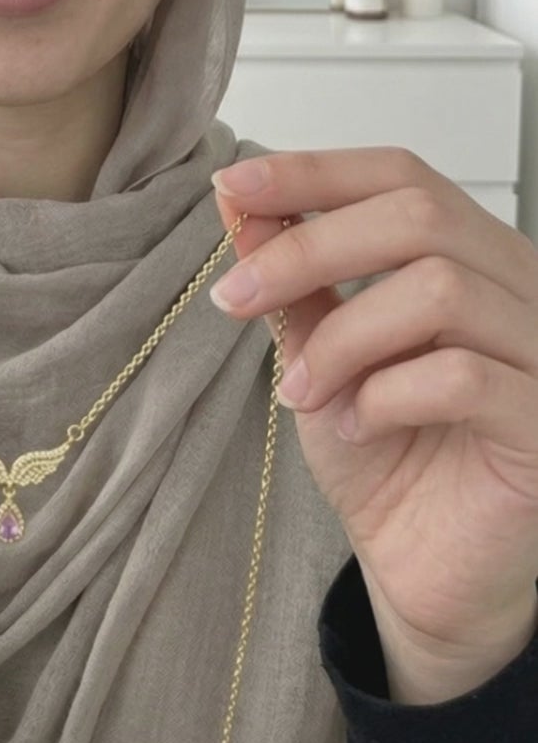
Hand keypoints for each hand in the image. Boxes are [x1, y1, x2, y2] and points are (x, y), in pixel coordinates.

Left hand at [211, 148, 537, 694]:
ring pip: (440, 289)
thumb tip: (237, 198)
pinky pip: (465, 376)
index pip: (400, 174)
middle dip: (309, 248)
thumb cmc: (385, 455)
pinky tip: (358, 426)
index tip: (234, 185)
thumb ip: (293, 277)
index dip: (315, 171)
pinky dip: (388, 394)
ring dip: (345, 337)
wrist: (423, 571)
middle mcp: (520, 287)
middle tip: (237, 299)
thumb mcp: (320, 350)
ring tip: (302, 391)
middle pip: (419, 215)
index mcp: (471, 253)